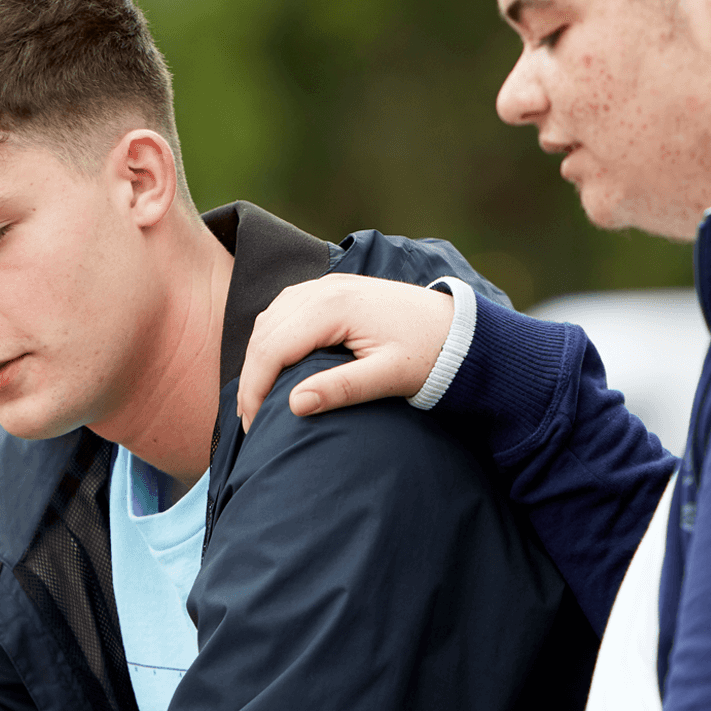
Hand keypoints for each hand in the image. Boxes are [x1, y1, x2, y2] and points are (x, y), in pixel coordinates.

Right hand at [237, 273, 454, 431]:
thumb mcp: (390, 377)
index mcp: (334, 307)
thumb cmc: (430, 353)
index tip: (255, 425)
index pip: (273, 348)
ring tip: (259, 398)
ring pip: (269, 319)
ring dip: (259, 356)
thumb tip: (295, 404)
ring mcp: (326, 285)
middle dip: (251, 377)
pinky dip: (272, 338)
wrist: (459, 326)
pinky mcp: (331, 289)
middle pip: (264, 332)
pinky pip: (284, 310)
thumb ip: (342, 389)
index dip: (255, 389)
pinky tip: (276, 366)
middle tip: (251, 420)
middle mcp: (323, 288)